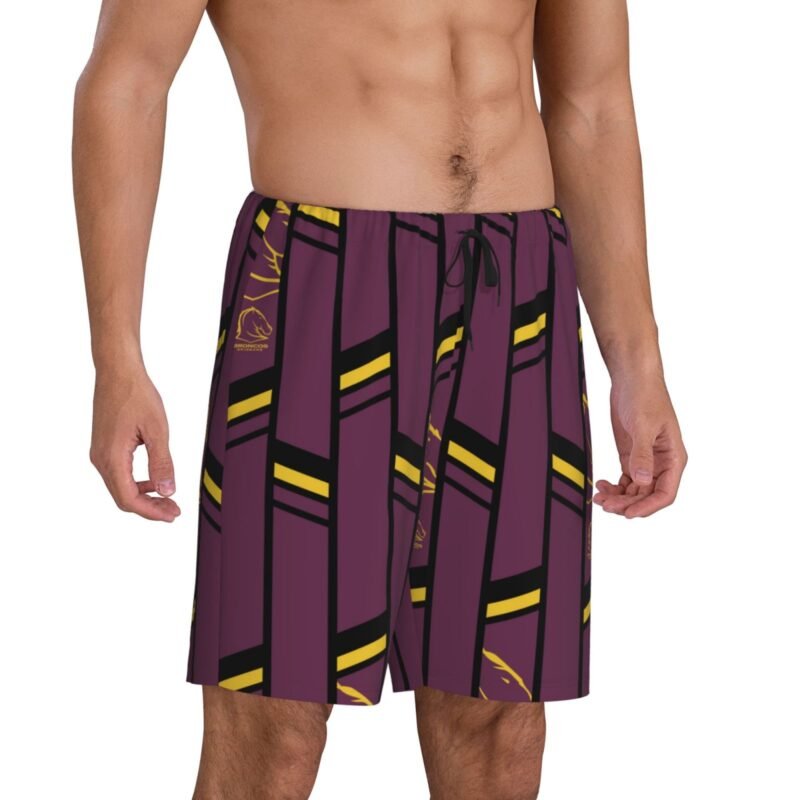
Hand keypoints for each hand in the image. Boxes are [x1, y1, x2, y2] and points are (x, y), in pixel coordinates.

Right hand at [89, 367, 180, 521]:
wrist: (117, 371)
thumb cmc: (137, 395)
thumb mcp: (157, 430)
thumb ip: (162, 462)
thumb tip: (167, 491)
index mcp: (111, 457)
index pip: (129, 499)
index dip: (151, 512)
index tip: (172, 515)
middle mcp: (100, 459)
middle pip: (123, 497)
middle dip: (149, 508)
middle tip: (174, 511)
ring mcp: (100, 453)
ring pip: (120, 487)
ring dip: (144, 496)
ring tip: (168, 499)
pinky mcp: (104, 447)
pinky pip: (119, 474)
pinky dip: (137, 482)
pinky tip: (155, 480)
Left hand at [593, 372, 686, 517]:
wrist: (632, 379)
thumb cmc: (645, 397)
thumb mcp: (644, 425)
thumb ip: (642, 454)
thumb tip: (643, 481)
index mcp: (674, 458)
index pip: (665, 494)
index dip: (647, 507)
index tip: (627, 513)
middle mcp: (662, 464)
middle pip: (647, 496)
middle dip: (627, 503)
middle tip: (605, 505)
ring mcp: (646, 462)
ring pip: (635, 491)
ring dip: (619, 498)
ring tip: (599, 497)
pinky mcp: (632, 456)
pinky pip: (626, 481)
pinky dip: (614, 487)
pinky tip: (601, 486)